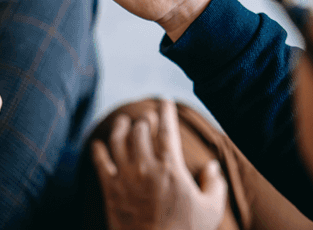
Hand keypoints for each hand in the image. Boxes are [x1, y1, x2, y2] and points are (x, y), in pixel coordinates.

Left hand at [92, 100, 227, 229]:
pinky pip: (99, 162)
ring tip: (122, 120)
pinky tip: (97, 143)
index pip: (167, 130)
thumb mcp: (210, 211)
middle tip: (146, 115)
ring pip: (118, 140)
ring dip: (120, 126)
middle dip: (144, 118)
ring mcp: (125, 177)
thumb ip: (214, 185)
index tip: (165, 100)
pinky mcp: (110, 190)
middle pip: (140, 130)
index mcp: (171, 168)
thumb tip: (212, 166)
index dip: (166, 111)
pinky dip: (97, 149)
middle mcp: (146, 167)